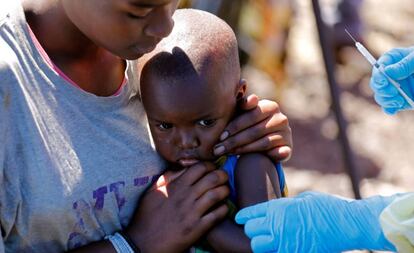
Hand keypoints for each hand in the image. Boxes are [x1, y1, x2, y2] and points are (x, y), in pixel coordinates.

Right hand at [126, 162, 229, 252]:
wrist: (142, 243)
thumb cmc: (146, 216)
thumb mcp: (153, 191)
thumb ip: (168, 177)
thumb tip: (182, 167)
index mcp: (176, 186)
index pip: (199, 167)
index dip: (210, 165)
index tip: (212, 169)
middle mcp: (185, 197)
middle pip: (213, 178)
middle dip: (222, 175)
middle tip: (223, 178)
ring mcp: (192, 213)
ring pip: (217, 194)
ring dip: (225, 190)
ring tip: (225, 191)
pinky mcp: (197, 228)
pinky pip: (217, 215)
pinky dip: (223, 209)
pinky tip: (222, 208)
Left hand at [214, 93, 291, 161]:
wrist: (265, 142)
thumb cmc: (249, 124)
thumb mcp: (243, 113)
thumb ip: (241, 101)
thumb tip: (243, 83)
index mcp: (270, 106)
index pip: (251, 115)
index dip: (234, 126)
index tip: (221, 136)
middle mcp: (281, 118)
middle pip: (255, 131)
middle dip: (234, 140)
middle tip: (219, 148)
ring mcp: (286, 134)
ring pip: (262, 143)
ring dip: (242, 150)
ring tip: (227, 154)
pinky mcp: (288, 148)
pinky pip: (274, 153)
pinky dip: (265, 156)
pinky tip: (250, 159)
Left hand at [235, 191, 396, 252]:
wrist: (348, 224)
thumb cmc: (329, 207)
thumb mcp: (304, 199)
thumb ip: (286, 205)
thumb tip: (278, 209)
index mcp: (279, 208)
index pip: (250, 213)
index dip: (243, 216)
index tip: (241, 218)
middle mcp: (278, 225)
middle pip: (250, 231)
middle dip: (252, 230)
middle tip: (257, 230)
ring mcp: (286, 242)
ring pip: (257, 247)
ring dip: (260, 244)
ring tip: (267, 241)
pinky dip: (274, 251)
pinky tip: (281, 247)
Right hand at [369, 46, 413, 113]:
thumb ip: (404, 65)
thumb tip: (387, 72)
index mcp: (395, 60)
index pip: (380, 66)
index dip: (378, 74)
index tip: (384, 80)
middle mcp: (392, 75)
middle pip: (377, 83)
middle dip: (382, 89)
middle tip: (392, 92)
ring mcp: (397, 88)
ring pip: (381, 96)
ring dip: (386, 100)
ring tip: (398, 100)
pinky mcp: (402, 99)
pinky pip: (390, 106)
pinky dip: (390, 108)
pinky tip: (394, 108)